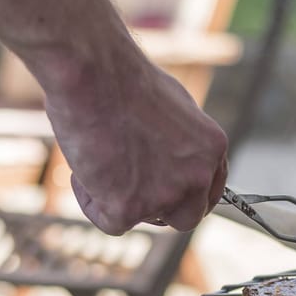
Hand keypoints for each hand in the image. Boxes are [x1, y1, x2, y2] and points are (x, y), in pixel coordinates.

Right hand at [39, 56, 228, 234]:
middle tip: (129, 189)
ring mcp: (165, 195)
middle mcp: (196, 175)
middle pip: (186, 218)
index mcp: (211, 147)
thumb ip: (179, 141)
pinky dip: (90, 200)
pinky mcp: (129, 209)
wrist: (92, 72)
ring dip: (121, 197)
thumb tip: (169, 159)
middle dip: (160, 210)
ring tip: (100, 156)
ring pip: (144, 219)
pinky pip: (109, 223)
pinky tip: (84, 167)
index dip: (186, 195)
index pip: (209, 190)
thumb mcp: (170, 107)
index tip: (166, 193)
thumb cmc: (121, 77)